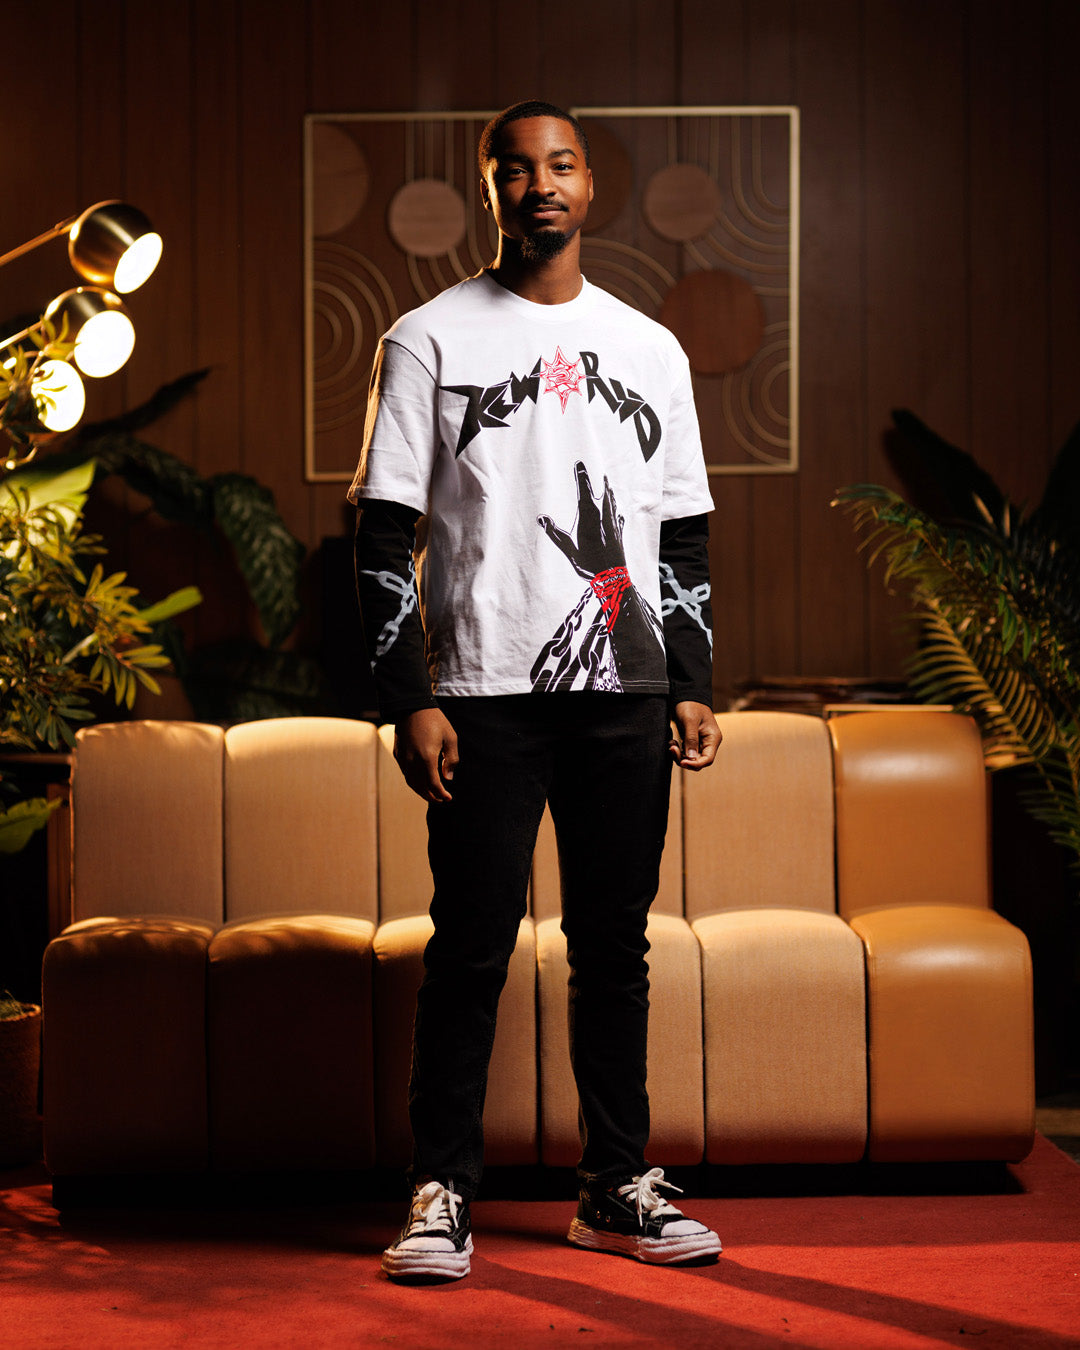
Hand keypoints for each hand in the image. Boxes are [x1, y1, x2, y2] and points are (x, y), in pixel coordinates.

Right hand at [394, 707, 458, 802]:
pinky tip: (420, 780)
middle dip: (431, 796)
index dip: (441, 794)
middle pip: (420, 787)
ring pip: (410, 782)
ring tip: (431, 794)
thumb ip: (451, 759)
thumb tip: (448, 778)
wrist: (411, 706)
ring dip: (421, 791)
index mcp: (427, 757)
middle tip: (440, 800)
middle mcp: (412, 761)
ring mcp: (403, 758)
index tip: (448, 798)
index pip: (433, 785)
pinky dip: (413, 781)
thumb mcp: (451, 737)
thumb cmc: (435, 720)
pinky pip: (405, 773)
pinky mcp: (397, 754)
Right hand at [537, 461, 625, 579]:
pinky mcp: (619, 534)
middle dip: (600, 483)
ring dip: (610, 494)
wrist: (612, 578)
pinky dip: (616, 513)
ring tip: (608, 487)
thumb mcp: (568, 549)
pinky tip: (617, 514)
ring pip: (612, 505)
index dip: (582, 477)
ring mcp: (613, 525)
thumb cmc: (588, 564)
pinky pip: (618, 519)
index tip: (580, 464)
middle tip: (599, 473)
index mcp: (589, 518)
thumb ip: (555, 533)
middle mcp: (603, 518)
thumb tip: (541, 518)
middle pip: (603, 495)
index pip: (584, 492)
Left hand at [670, 701, 720, 769]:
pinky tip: (672, 742)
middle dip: (684, 759)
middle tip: (672, 748)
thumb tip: (691, 758)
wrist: (686, 694)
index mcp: (713, 738)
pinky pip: (685, 752)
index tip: (683, 762)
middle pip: (698, 761)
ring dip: (679, 755)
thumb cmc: (690, 704)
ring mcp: (700, 742)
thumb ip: (691, 740)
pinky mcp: (691, 741)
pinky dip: (678, 750)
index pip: (707, 759)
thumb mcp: (690, 721)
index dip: (695, 764)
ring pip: (690, 758)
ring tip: (671, 744)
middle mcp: (708, 742)